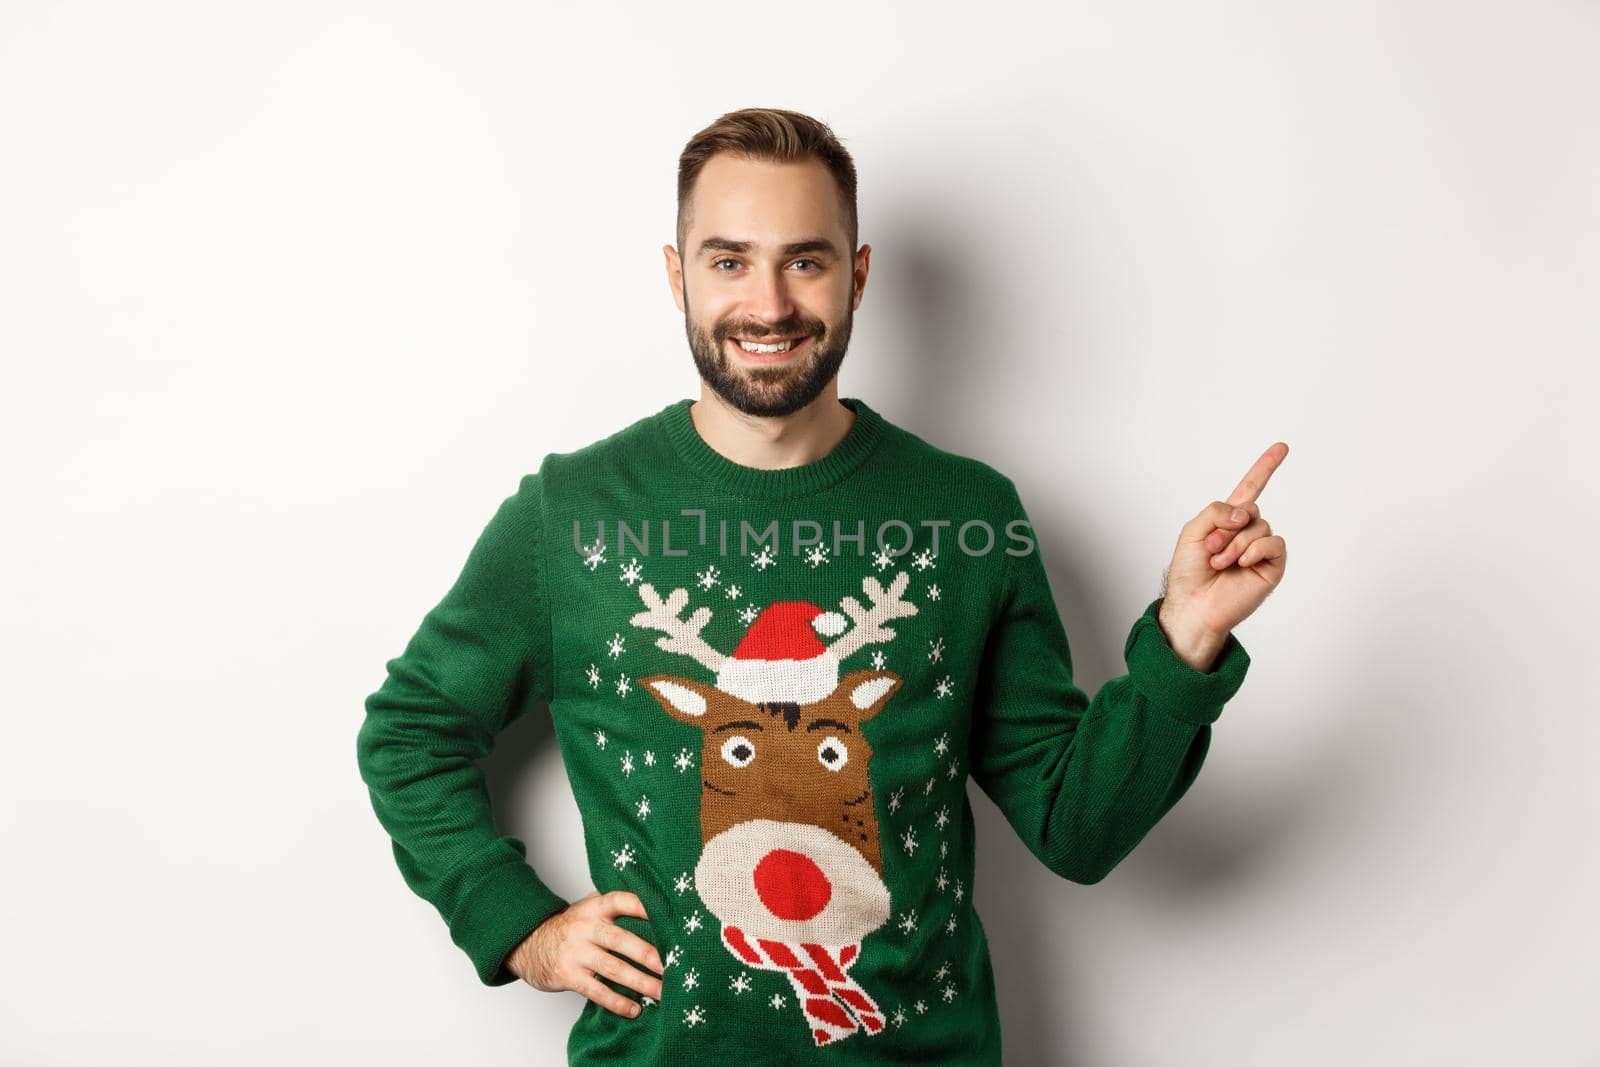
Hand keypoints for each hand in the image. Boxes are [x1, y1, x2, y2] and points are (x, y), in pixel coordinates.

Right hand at [506, 890, 664, 1018]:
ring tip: (662, 992)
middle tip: (674, 967)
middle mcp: (586, 927)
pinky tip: (634, 1009)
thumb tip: (655, 905)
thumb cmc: (570, 927)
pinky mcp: (568, 975)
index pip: (622, 901)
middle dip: (650, 955)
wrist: (528, 943)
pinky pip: (597, 991)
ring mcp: (576, 952)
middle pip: (622, 940)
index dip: (643, 907)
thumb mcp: (588, 908)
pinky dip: (617, 1002)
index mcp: (595, 908)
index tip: (667, 916)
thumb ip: (614, 905)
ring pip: (614, 969)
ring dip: (641, 982)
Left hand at [1159, 442, 1289, 668]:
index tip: (1282, 447)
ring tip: (1220, 562)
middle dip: (1226, 527)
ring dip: (1236, 543)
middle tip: (1211, 549)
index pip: (1250, 488)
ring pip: (1260, 525)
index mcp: (1228, 521)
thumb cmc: (1189, 573)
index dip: (1265, 467)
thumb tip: (1246, 512)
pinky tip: (1241, 563)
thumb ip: (1217, 510)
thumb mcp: (1192, 532)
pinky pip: (1273, 543)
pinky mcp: (1272, 565)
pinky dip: (1255, 549)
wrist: (1195, 606)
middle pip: (1250, 509)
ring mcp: (1261, 549)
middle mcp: (1247, 532)